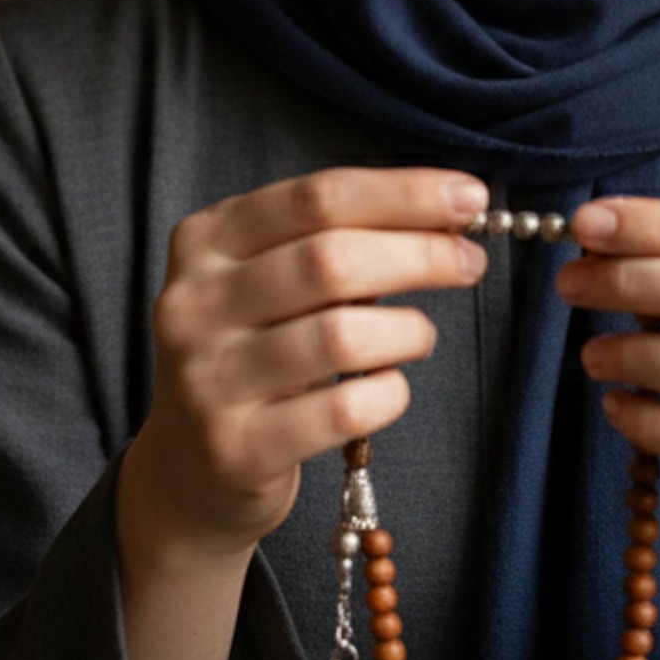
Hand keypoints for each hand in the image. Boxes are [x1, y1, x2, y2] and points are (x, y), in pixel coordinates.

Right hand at [125, 166, 489, 562]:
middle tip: (469, 263)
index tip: (468, 197)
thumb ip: (338, 241)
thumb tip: (447, 215)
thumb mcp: (271, 281)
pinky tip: (390, 387)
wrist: (190, 466)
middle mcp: (194, 304)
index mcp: (206, 241)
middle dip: (421, 255)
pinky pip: (344, 411)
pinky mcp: (236, 448)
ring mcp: (208, 379)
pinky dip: (389, 392)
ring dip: (408, 330)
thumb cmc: (256, 352)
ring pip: (341, 336)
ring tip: (421, 335)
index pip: (318, 197)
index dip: (404, 193)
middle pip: (331, 259)